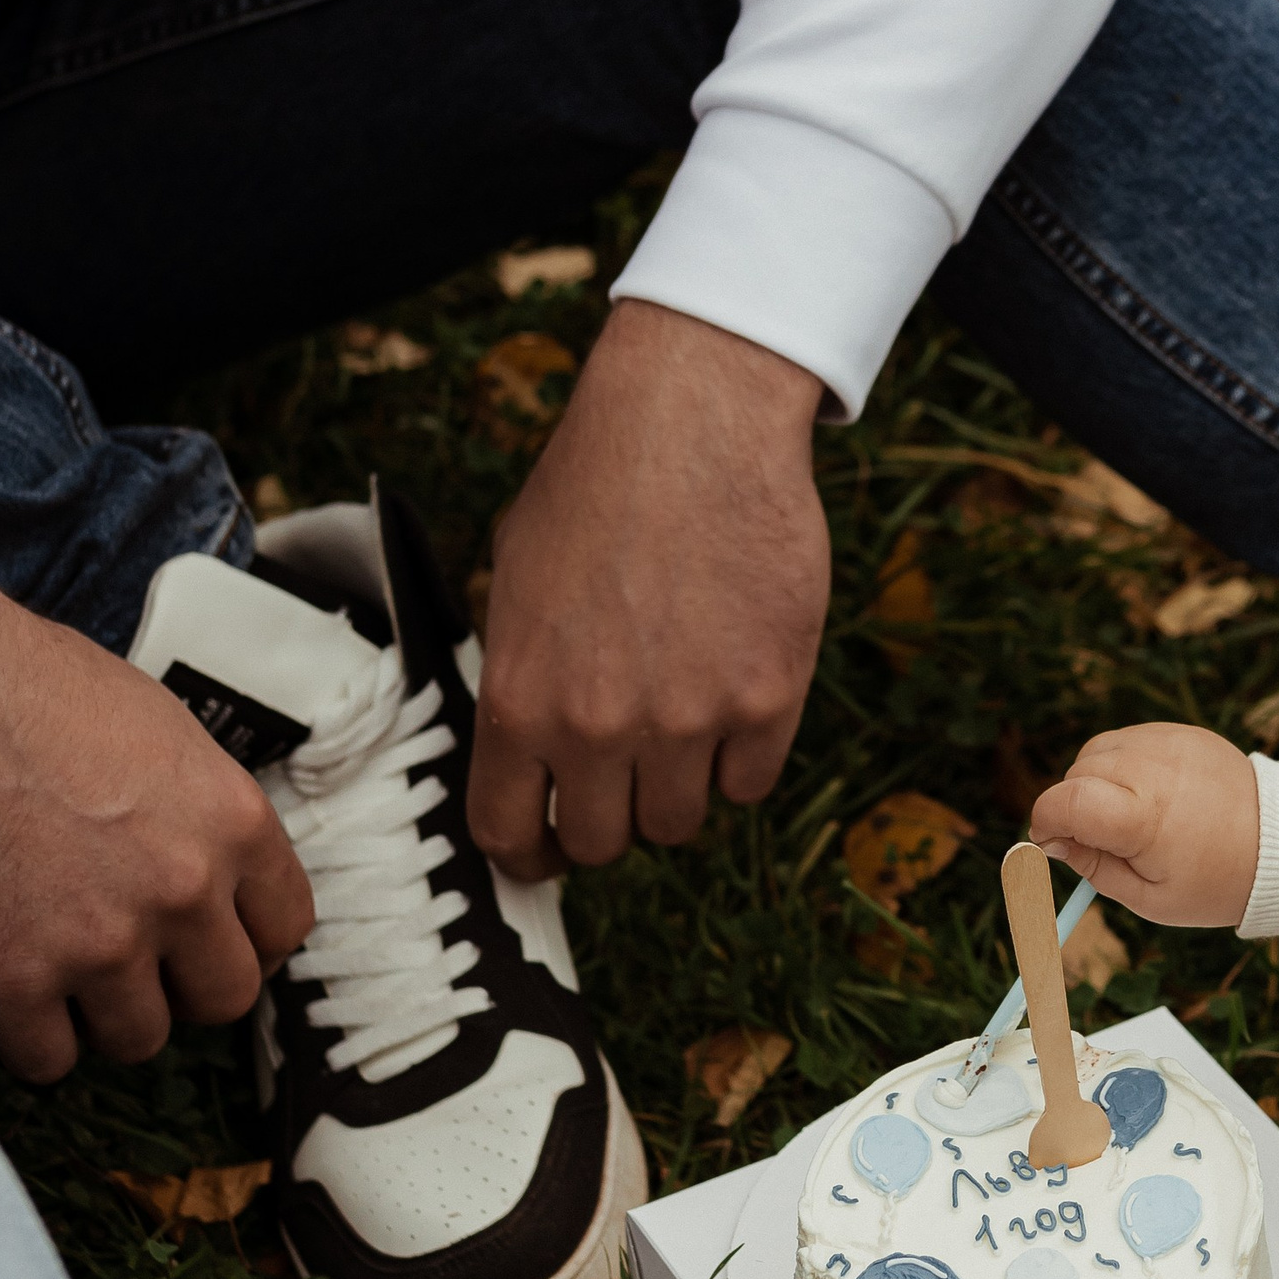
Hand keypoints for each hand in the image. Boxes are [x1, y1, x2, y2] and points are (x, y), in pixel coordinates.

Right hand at [0, 594, 313, 1080]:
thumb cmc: (20, 690)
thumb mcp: (154, 730)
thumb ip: (199, 811)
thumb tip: (215, 867)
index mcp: (230, 822)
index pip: (284, 927)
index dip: (245, 940)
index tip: (212, 941)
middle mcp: (180, 891)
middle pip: (224, 998)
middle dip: (180, 985)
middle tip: (135, 959)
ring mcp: (99, 944)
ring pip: (139, 1039)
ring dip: (103, 1014)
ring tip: (62, 965)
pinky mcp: (11, 982)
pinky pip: (50, 1059)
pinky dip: (30, 1035)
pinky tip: (10, 989)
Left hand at [469, 299, 830, 876]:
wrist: (692, 422)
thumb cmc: (595, 486)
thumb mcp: (513, 581)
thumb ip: (521, 679)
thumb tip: (526, 751)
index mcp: (521, 701)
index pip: (510, 836)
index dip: (530, 855)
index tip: (549, 849)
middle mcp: (599, 727)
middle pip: (605, 845)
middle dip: (611, 819)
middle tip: (625, 776)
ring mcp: (689, 720)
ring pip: (682, 822)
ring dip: (679, 788)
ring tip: (683, 722)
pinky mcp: (767, 699)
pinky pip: (751, 783)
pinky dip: (741, 757)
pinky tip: (732, 698)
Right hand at [1029, 723, 1260, 928]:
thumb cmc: (1215, 881)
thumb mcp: (1150, 899)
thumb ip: (1093, 870)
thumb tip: (1051, 845)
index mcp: (1144, 817)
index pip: (1066, 802)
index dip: (1046, 822)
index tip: (1050, 844)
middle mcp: (1151, 768)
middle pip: (1077, 774)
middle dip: (1073, 807)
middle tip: (1101, 840)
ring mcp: (1166, 742)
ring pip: (1096, 751)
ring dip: (1095, 782)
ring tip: (1129, 816)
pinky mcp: (1179, 731)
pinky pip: (1126, 740)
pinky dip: (1122, 765)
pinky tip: (1149, 794)